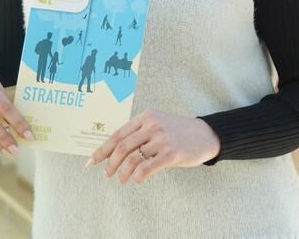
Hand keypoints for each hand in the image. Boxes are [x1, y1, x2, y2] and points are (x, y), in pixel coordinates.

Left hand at [88, 109, 220, 184]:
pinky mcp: (171, 153)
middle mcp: (153, 125)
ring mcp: (162, 139)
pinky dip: (138, 177)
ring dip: (123, 173)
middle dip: (111, 163)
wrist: (206, 135)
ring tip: (122, 179)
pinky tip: (137, 180)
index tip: (92, 162)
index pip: (118, 134)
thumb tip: (113, 151)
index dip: (103, 150)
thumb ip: (139, 133)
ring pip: (133, 159)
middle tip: (107, 174)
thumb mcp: (158, 125)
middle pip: (122, 147)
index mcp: (146, 117)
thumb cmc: (178, 132)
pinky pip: (147, 168)